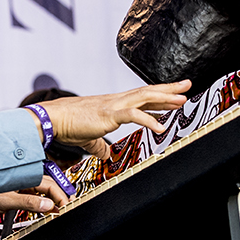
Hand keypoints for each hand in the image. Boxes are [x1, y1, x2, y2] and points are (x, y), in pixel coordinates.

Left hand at [0, 175, 70, 219]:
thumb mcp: (4, 200)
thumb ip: (28, 202)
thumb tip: (48, 205)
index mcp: (21, 176)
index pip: (48, 185)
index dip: (59, 195)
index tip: (67, 206)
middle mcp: (21, 181)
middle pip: (46, 188)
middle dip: (58, 198)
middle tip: (66, 210)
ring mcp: (17, 189)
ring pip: (39, 194)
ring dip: (49, 203)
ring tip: (58, 212)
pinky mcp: (12, 198)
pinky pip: (30, 201)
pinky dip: (39, 206)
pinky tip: (44, 212)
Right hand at [32, 81, 190, 158]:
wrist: (52, 119)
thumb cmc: (67, 125)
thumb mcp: (88, 138)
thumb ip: (99, 145)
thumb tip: (105, 153)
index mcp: (113, 104)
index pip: (141, 98)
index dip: (158, 96)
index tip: (173, 96)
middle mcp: (116, 100)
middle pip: (147, 92)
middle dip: (168, 90)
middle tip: (187, 86)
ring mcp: (113, 105)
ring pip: (144, 96)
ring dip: (165, 98)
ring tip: (182, 99)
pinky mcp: (109, 114)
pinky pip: (133, 115)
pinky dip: (149, 120)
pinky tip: (162, 127)